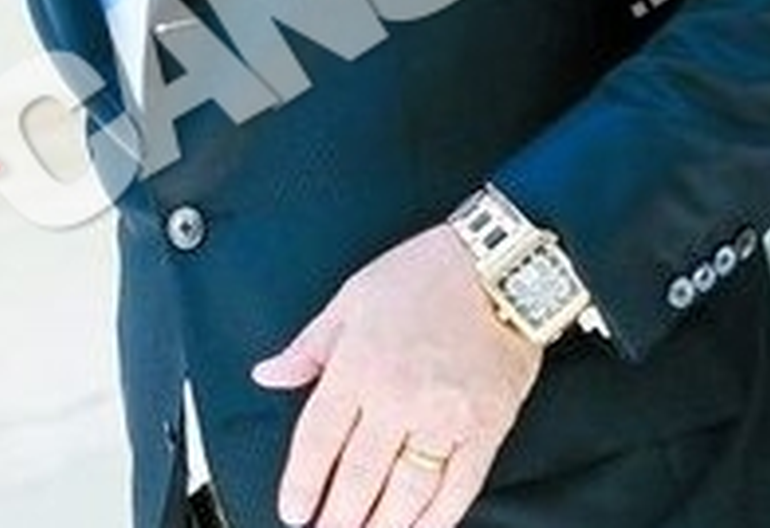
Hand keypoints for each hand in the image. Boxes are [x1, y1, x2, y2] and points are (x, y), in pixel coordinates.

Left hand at [253, 225, 543, 526]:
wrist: (501, 267)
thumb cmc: (427, 275)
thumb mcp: (352, 298)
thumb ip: (309, 346)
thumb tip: (268, 373)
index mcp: (359, 364)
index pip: (319, 439)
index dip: (302, 483)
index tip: (294, 510)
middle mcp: (399, 397)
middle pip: (359, 475)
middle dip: (338, 516)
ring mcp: (445, 417)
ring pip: (406, 491)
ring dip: (382, 525)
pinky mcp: (486, 428)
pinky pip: (458, 487)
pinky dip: (437, 518)